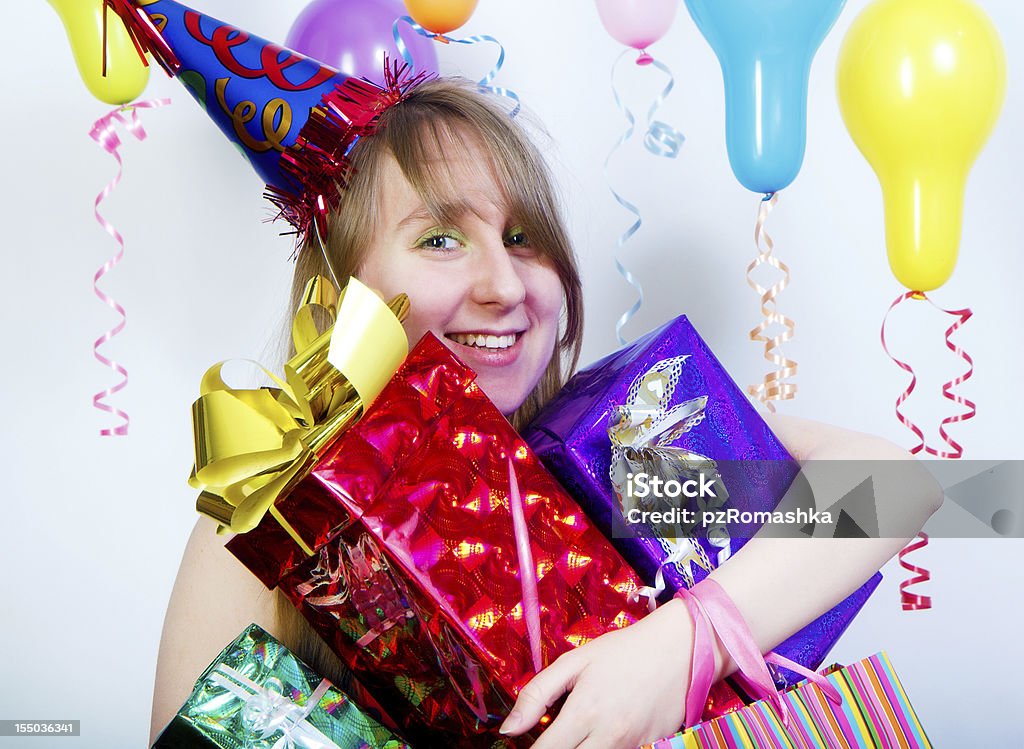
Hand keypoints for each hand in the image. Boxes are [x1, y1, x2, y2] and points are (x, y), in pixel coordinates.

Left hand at [499, 598, 696, 748]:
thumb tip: (508, 728)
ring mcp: (634, 747)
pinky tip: (602, 734)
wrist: (681, 649)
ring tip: (581, 731)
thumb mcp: (575, 661)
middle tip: (556, 737)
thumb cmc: (624, 651)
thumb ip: (537, 693)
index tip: (531, 742)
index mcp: (585, 713)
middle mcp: (610, 737)